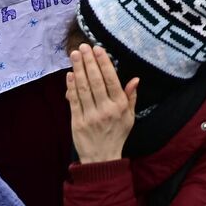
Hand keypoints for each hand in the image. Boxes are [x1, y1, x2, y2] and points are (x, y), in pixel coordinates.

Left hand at [66, 45, 137, 163]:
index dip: (104, 63)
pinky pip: (74, 101)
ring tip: (74, 54)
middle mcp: (106, 110)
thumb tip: (135, 78)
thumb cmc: (117, 135)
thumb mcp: (130, 117)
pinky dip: (71, 87)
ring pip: (83, 88)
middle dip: (89, 62)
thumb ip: (131, 97)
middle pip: (96, 81)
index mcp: (120, 106)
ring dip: (78, 69)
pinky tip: (69, 74)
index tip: (98, 49)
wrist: (102, 159)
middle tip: (83, 47)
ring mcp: (90, 116)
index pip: (111, 80)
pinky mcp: (77, 122)